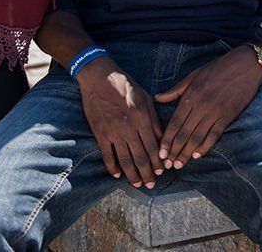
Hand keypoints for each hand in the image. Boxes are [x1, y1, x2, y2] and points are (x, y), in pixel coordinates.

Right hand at [77, 58, 163, 188]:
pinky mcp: (100, 133)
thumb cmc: (125, 85)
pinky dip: (112, 167)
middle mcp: (129, 127)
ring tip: (137, 184)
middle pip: (140, 157)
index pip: (153, 146)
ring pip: (125, 159)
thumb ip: (154, 120)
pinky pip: (107, 155)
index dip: (158, 161)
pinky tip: (117, 175)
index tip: (161, 171)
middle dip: (147, 173)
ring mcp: (113, 132)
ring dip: (132, 174)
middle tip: (151, 184)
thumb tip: (161, 139)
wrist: (99, 78)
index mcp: (142, 118)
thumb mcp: (145, 98)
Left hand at [153, 47, 261, 168]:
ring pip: (197, 136)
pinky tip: (197, 155)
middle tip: (168, 165)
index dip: (167, 139)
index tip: (160, 152)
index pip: (175, 122)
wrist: (245, 65)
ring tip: (180, 164)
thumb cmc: (218, 68)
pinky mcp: (228, 116)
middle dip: (174, 150)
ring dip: (187, 152)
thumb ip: (176, 90)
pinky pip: (214, 135)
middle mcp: (201, 105)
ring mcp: (215, 112)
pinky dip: (205, 146)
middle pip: (184, 132)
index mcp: (191, 95)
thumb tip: (157, 97)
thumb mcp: (194, 75)